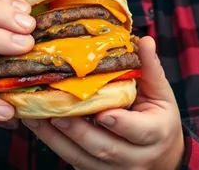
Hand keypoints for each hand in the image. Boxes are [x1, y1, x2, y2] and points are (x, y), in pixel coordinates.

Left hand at [22, 36, 183, 169]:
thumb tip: (145, 40)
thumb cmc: (159, 119)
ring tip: (35, 117)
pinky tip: (38, 127)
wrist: (162, 158)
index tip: (101, 112)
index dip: (119, 123)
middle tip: (55, 112)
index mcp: (155, 134)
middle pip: (104, 148)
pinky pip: (74, 162)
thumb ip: (150, 69)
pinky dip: (54, 145)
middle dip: (78, 131)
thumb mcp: (161, 95)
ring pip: (83, 159)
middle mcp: (136, 158)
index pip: (138, 131)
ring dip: (57, 139)